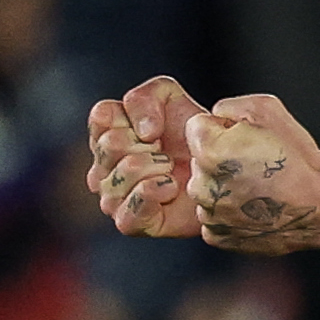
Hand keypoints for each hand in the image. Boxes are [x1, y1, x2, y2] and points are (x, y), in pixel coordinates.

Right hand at [86, 76, 205, 237]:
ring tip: (171, 171)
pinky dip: (155, 193)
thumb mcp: (168, 98)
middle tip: (166, 152)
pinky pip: (128, 209)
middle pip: (111, 144)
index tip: (155, 128)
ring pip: (124, 172)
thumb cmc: (191, 136)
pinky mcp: (129, 222)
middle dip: (149, 144)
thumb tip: (143, 131)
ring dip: (158, 168)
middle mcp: (103, 166)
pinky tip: (170, 188)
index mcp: (106, 134)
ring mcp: (112, 196)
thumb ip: (145, 97)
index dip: (132, 118)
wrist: (219, 173)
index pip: (101, 117)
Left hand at [186, 95, 319, 260]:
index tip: (243, 138)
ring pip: (206, 189)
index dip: (221, 128)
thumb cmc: (298, 159)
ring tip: (257, 186)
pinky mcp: (217, 236)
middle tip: (254, 163)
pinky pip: (213, 215)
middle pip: (197, 160)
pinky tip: (254, 206)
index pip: (196, 127)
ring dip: (223, 186)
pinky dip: (228, 211)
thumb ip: (229, 106)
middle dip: (219, 157)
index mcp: (209, 151)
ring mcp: (209, 214)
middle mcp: (203, 185)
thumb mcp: (267, 108)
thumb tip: (216, 116)